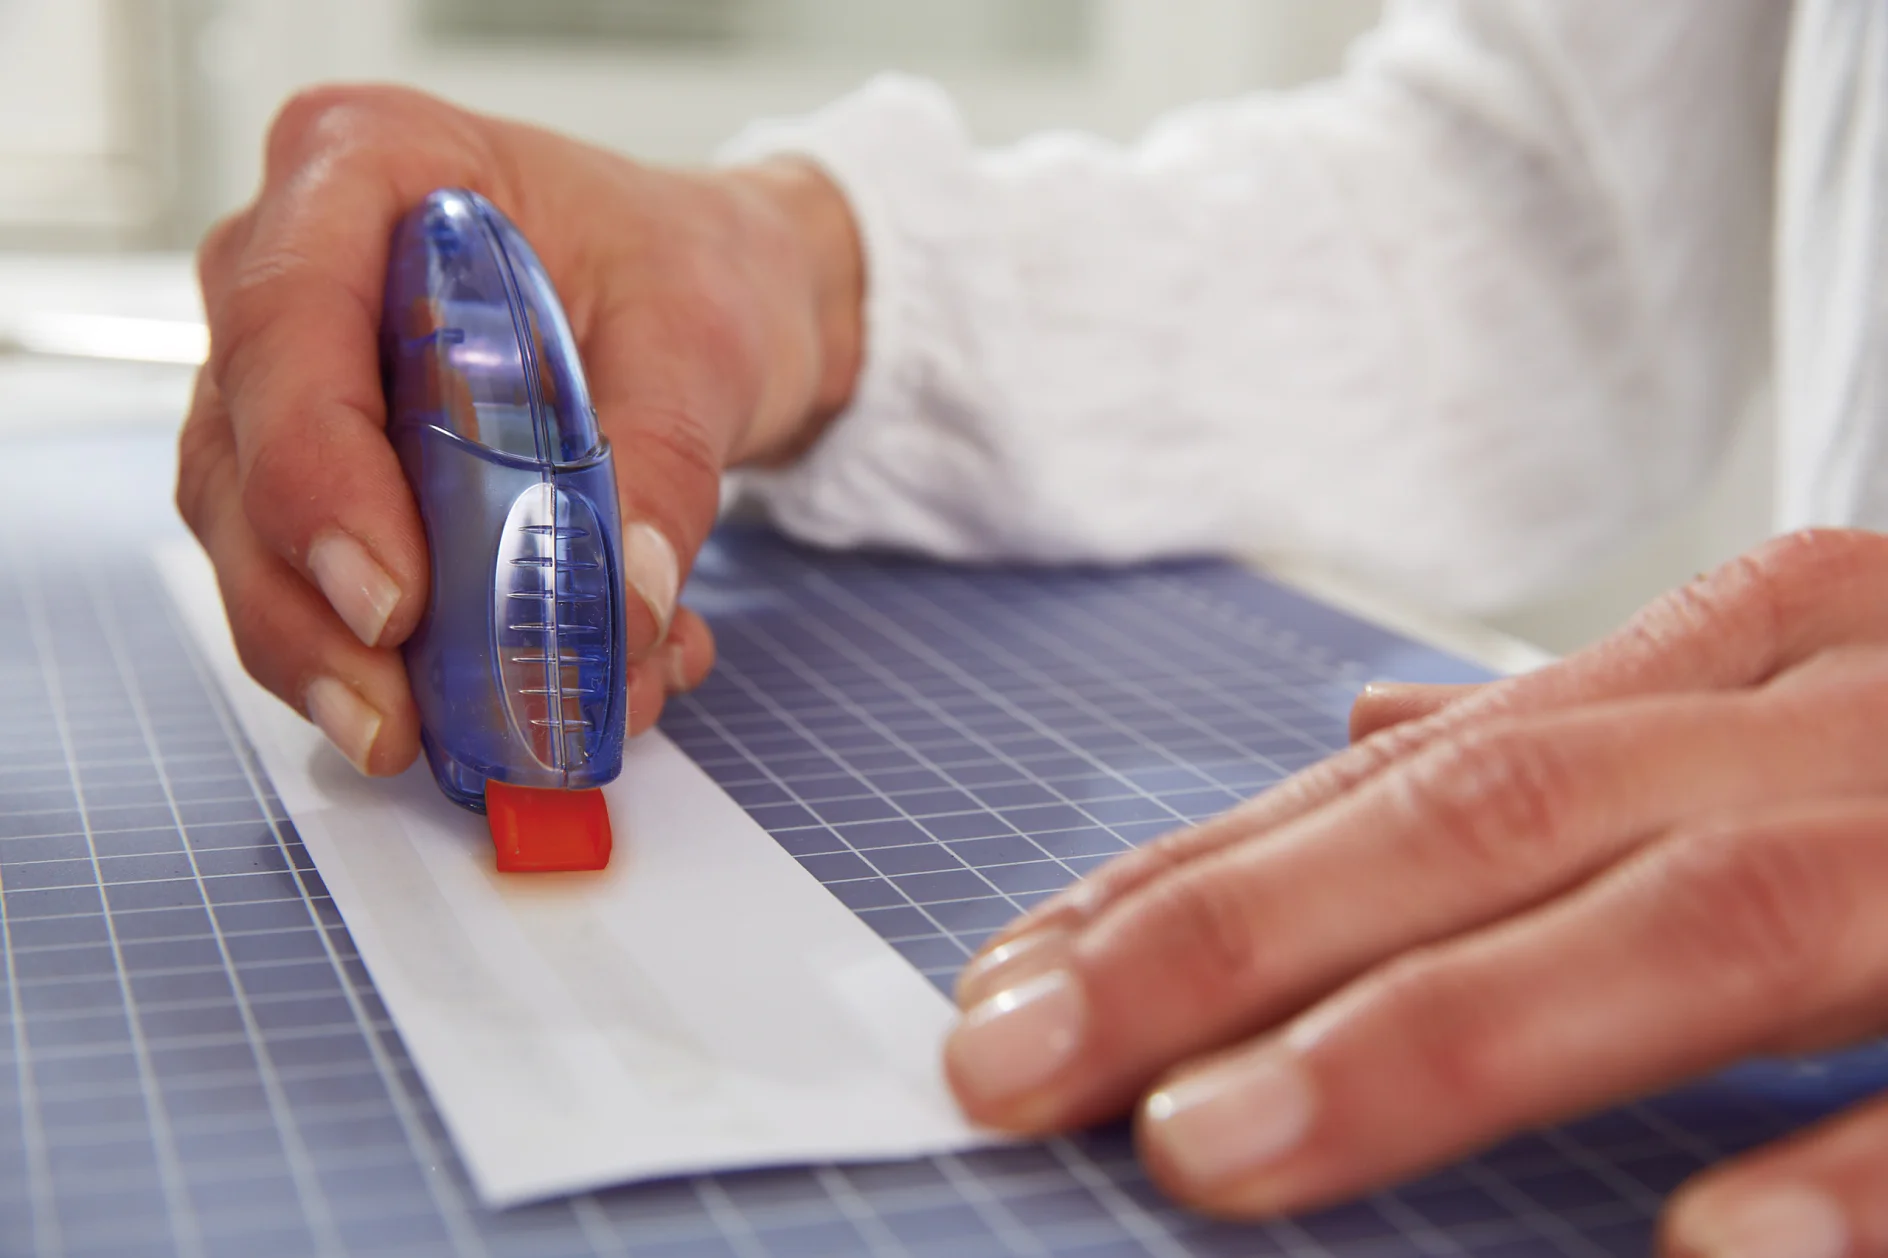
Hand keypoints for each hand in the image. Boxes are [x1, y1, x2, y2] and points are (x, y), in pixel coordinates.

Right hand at [177, 85, 861, 770]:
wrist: (717, 298)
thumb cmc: (689, 269)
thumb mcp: (704, 341)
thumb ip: (663, 464)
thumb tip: (624, 604)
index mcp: (371, 165)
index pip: (291, 323)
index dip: (318, 475)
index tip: (390, 601)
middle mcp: (299, 265)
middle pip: (241, 452)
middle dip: (309, 610)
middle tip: (395, 718)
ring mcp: (297, 377)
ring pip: (255, 538)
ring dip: (337, 661)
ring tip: (434, 741)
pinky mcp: (329, 472)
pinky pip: (322, 581)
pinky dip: (407, 666)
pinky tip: (517, 705)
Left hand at [943, 528, 1887, 1253]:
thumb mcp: (1804, 691)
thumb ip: (1591, 727)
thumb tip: (1357, 732)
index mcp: (1752, 657)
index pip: (1408, 780)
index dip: (1202, 880)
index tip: (1015, 977)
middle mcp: (1843, 722)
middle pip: (1488, 822)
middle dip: (1232, 943)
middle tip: (1016, 1056)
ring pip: (1687, 927)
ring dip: (1441, 1047)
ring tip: (1217, 1155)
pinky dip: (1857, 1166)